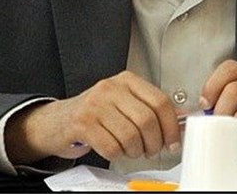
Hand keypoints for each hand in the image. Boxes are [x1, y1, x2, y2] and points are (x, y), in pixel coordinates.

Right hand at [4, 71, 181, 164]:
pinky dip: (117, 155)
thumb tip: (179, 123)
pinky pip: (112, 147)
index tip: (172, 141)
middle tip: (150, 150)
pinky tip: (113, 150)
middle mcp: (111, 87)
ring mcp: (96, 103)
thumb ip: (149, 109)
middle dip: (153, 143)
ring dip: (135, 151)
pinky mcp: (83, 122)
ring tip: (130, 150)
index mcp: (127, 80)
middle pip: (147, 120)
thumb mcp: (123, 104)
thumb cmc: (95, 114)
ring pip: (131, 136)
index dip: (171, 126)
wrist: (57, 121)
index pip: (160, 101)